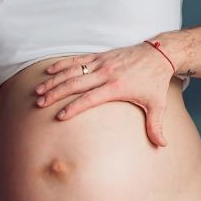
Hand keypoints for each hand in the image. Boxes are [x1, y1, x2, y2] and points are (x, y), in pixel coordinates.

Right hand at [33, 44, 174, 146]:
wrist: (159, 54)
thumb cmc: (156, 81)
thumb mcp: (158, 104)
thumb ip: (156, 126)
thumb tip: (162, 146)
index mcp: (118, 86)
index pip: (91, 98)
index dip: (74, 107)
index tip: (60, 116)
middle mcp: (107, 73)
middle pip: (76, 84)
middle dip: (56, 94)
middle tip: (40, 104)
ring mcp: (102, 63)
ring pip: (73, 71)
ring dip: (54, 80)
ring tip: (38, 90)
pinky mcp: (101, 56)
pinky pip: (77, 59)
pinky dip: (62, 64)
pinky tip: (48, 71)